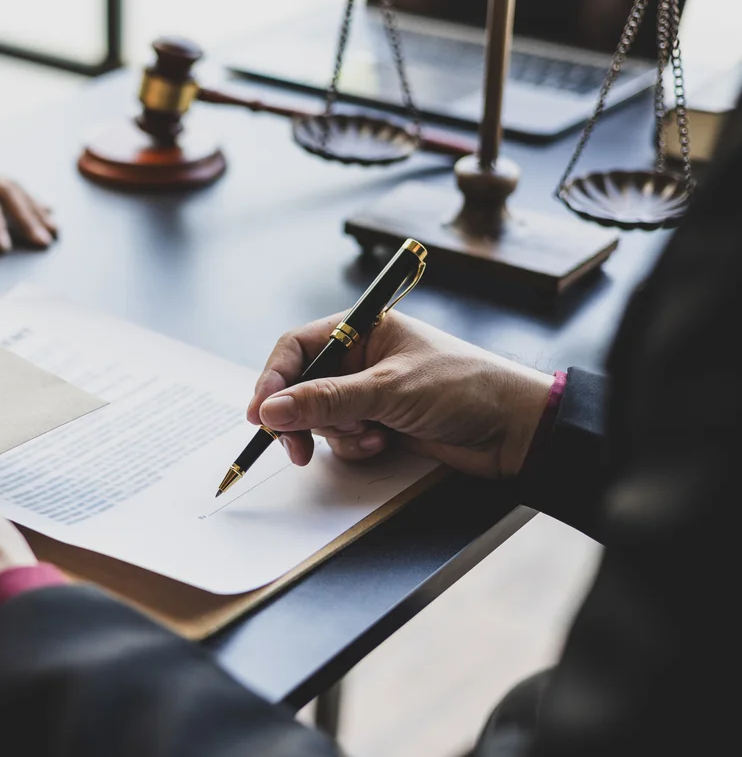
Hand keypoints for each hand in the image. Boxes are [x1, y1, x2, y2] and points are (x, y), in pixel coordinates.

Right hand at [247, 311, 553, 478]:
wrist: (516, 432)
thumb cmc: (465, 389)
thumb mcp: (389, 391)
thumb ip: (325, 400)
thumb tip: (269, 409)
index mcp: (362, 328)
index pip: (297, 348)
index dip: (272, 379)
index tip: (260, 414)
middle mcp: (360, 358)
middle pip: (300, 386)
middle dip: (300, 417)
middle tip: (297, 447)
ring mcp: (368, 392)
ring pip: (319, 417)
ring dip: (337, 435)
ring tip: (371, 437)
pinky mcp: (379, 422)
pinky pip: (342, 438)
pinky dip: (355, 446)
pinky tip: (386, 444)